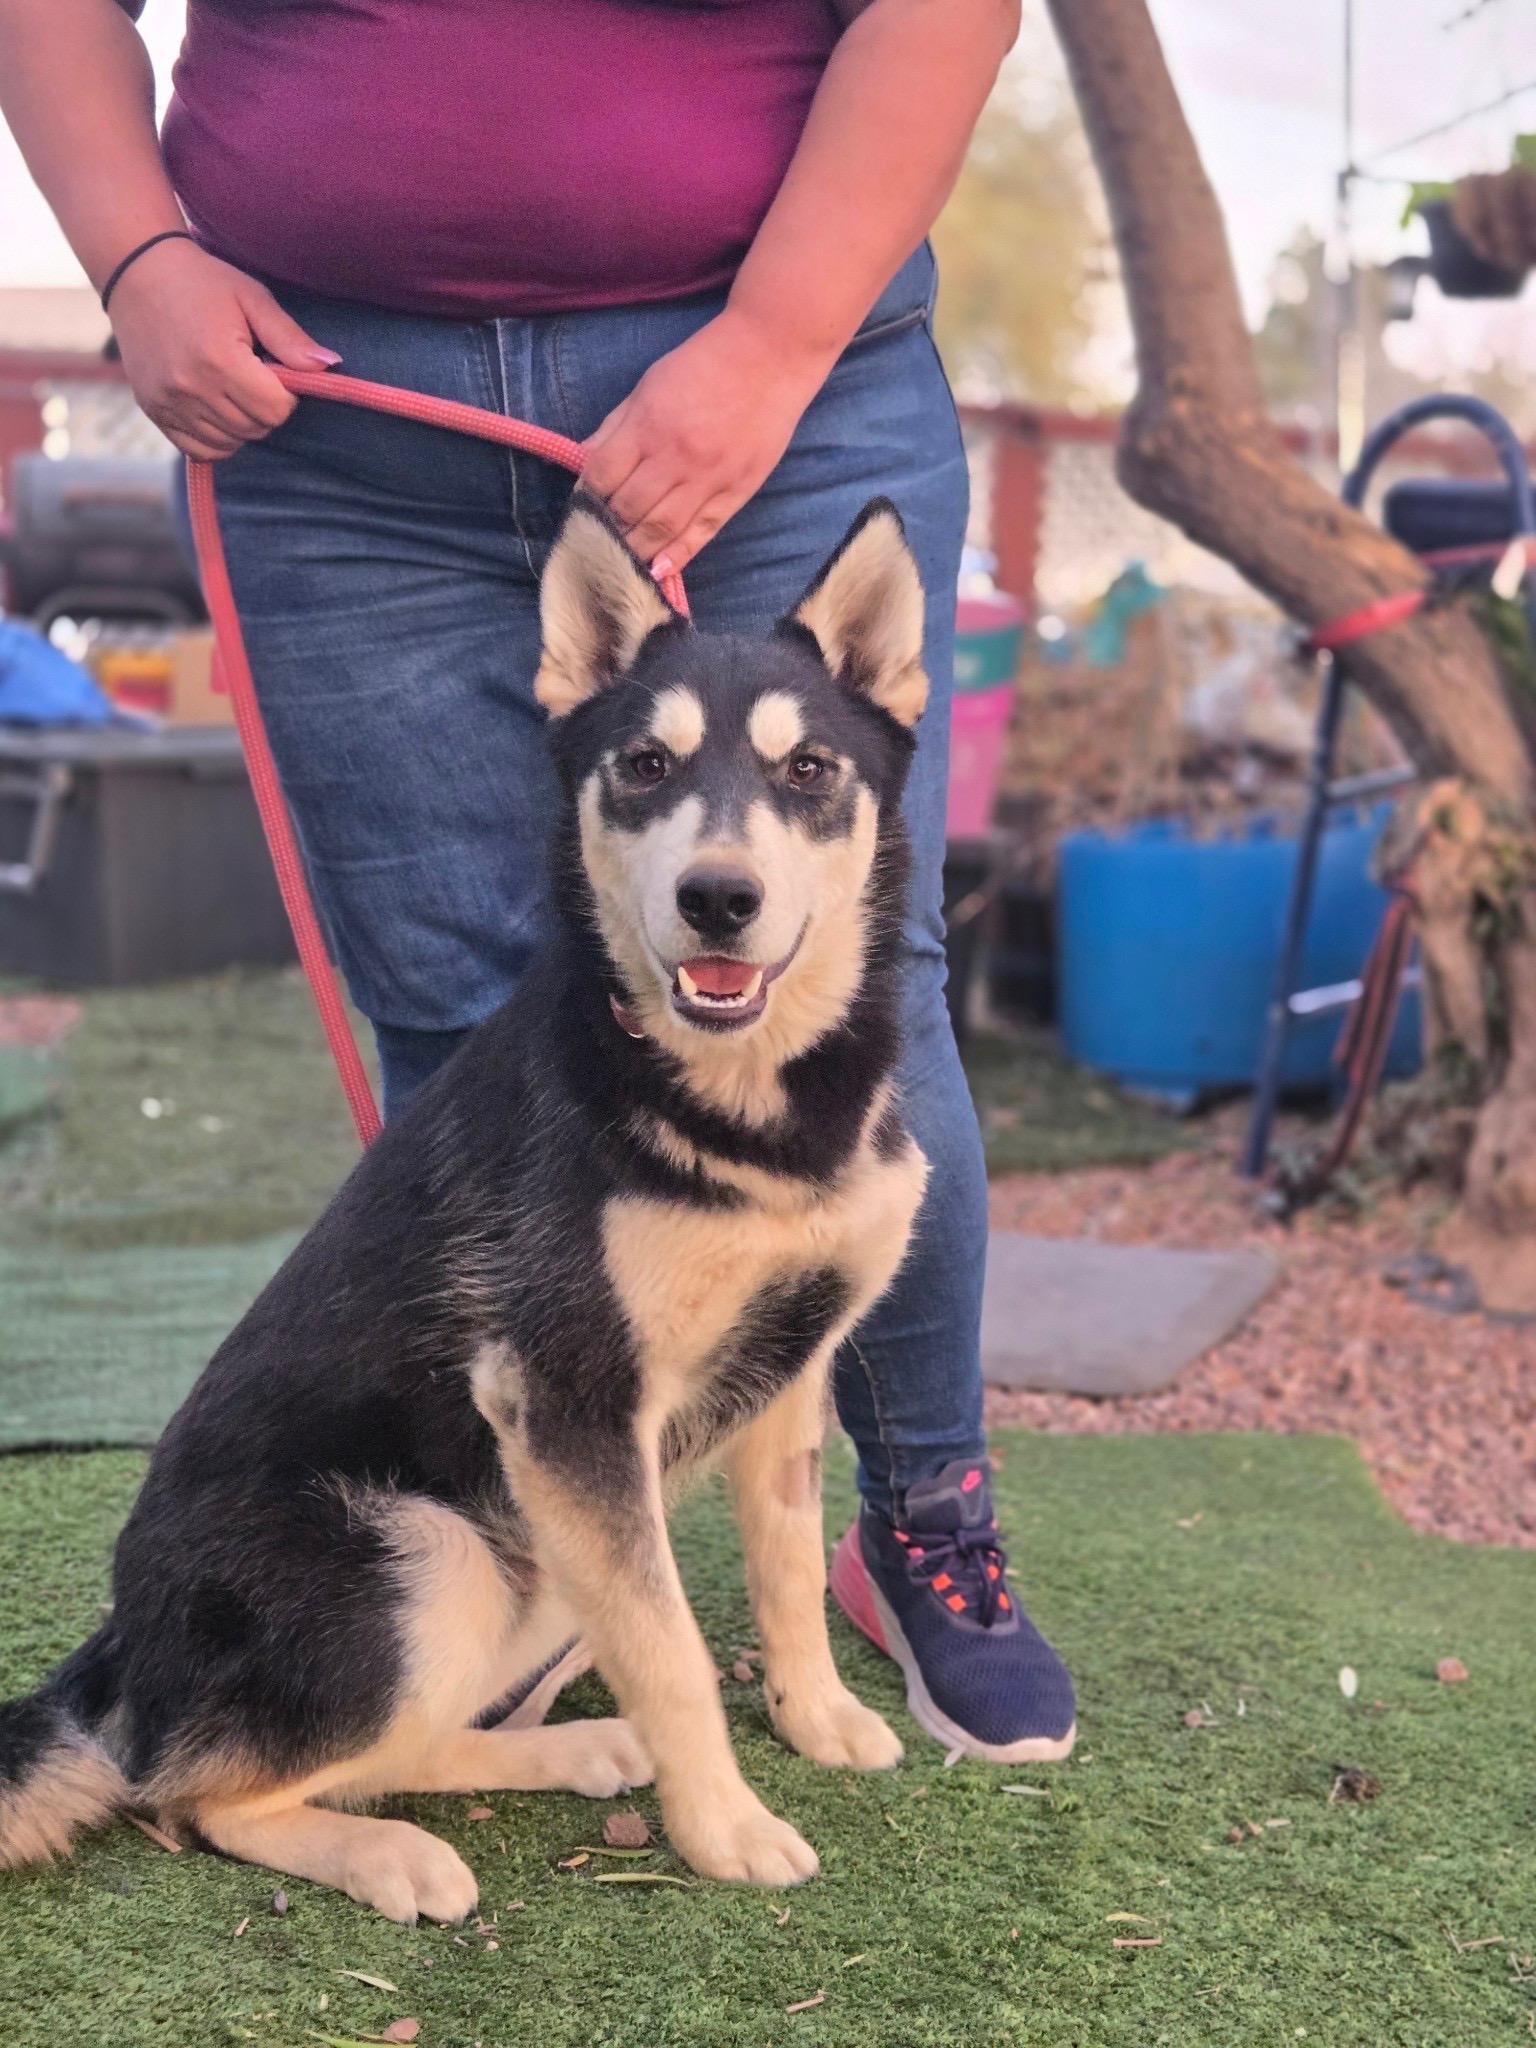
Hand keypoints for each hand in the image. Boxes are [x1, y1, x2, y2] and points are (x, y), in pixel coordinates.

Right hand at [108, 237, 340, 460]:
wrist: (136, 270)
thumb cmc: (203, 281)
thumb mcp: (252, 298)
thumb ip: (290, 338)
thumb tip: (331, 366)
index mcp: (220, 360)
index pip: (276, 410)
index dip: (285, 395)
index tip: (273, 371)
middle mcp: (191, 387)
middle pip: (255, 429)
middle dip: (265, 408)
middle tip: (253, 375)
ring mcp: (168, 402)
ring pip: (230, 443)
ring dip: (242, 423)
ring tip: (232, 387)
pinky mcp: (153, 410)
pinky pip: (199, 449)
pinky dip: (216, 438)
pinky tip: (216, 408)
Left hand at [579, 308, 832, 576]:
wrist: (771, 355)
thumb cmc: (705, 364)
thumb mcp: (649, 385)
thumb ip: (616, 426)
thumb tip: (586, 463)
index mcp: (648, 426)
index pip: (602, 475)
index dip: (586, 496)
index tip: (582, 506)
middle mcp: (675, 457)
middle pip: (627, 508)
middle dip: (606, 527)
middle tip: (598, 538)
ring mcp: (708, 478)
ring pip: (660, 529)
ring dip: (635, 549)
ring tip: (620, 560)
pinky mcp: (736, 491)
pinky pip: (702, 532)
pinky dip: (677, 556)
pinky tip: (657, 572)